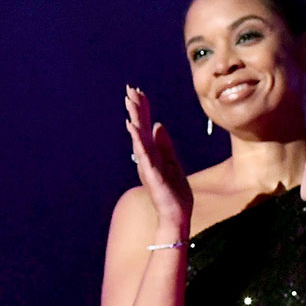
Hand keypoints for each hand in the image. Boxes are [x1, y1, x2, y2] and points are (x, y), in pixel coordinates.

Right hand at [125, 86, 191, 236]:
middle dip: (135, 109)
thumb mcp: (173, 162)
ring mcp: (148, 165)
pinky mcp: (152, 175)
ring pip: (139, 139)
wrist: (177, 214)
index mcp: (152, 153)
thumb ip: (165, 145)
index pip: (146, 126)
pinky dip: (138, 142)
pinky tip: (134, 130)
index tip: (137, 91)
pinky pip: (144, 155)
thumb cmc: (174, 191)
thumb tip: (158, 125)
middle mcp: (146, 157)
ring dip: (134, 121)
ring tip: (130, 105)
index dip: (142, 109)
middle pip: (140, 128)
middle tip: (129, 90)